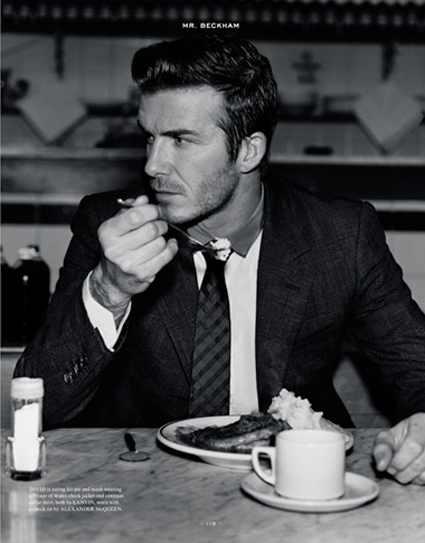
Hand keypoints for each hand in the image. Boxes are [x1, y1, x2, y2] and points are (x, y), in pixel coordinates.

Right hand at [91, 195, 177, 314]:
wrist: (113, 281)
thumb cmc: (117, 250)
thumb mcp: (116, 227)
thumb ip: (129, 211)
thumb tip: (143, 199)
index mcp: (107, 233)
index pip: (135, 216)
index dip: (151, 210)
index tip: (155, 211)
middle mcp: (116, 249)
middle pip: (151, 229)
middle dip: (160, 224)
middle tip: (159, 224)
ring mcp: (129, 264)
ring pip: (160, 243)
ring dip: (163, 238)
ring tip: (158, 238)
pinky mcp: (143, 274)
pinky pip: (166, 256)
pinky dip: (171, 248)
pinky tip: (167, 246)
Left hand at [373, 413, 424, 484]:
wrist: (422, 434)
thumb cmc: (404, 437)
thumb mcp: (389, 436)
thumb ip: (381, 448)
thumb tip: (380, 466)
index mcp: (421, 424)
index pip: (414, 445)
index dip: (399, 460)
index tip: (390, 467)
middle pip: (421, 462)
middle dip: (403, 472)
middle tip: (395, 471)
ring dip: (412, 479)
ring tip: (405, 471)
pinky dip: (421, 480)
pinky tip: (415, 474)